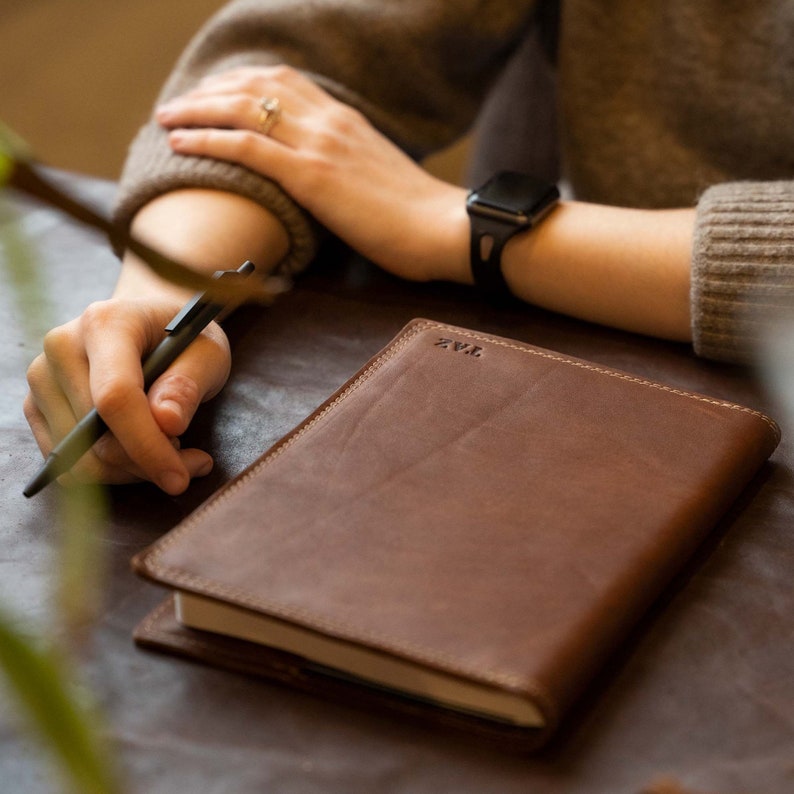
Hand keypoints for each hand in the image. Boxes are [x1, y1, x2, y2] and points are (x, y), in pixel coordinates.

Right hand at [24, 297, 230, 493]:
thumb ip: (187, 384)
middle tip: (193, 461)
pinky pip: (71, 465)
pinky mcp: (38, 407)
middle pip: (95, 436)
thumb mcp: (206, 352)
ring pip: (81, 459)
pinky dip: (112, 472)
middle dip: (148, 462)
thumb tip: (167, 423)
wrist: (149, 323)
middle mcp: (62, 348)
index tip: (179, 478)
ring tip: (173, 451)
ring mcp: (43, 379)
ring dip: (133, 471)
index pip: (114, 396)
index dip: (147, 444)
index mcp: (104, 324)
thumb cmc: (182, 337)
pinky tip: (144, 454)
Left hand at [155, 65, 470, 283]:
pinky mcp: (314, 176)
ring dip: (199, 110)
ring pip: (244, 109)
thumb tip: (324, 178)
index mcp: (346, 118)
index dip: (240, 83)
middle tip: (178, 105)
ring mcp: (320, 145)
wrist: (443, 228)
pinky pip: (250, 147)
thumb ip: (347, 165)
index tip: (214, 94)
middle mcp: (329, 121)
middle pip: (256, 87)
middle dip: (210, 91)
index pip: (284, 82)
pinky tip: (184, 143)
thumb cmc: (416, 216)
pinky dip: (211, 140)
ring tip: (168, 119)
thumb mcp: (377, 176)